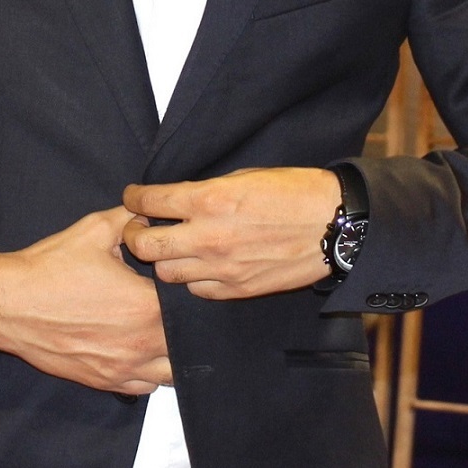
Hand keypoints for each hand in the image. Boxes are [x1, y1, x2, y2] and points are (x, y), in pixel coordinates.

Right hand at [0, 207, 170, 393]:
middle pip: (186, 340)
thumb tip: (150, 214)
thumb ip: (130, 219)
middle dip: (183, 323)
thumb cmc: (49, 269)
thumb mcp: (94, 231)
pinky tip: (139, 351)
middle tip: (169, 305)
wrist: (6, 304)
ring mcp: (124, 368)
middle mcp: (141, 343)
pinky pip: (145, 387)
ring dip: (172, 352)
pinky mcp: (105, 381)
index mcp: (146, 306)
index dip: (186, 289)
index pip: (189, 303)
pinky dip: (150, 372)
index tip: (176, 280)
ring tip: (157, 331)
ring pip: (171, 371)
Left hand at [121, 167, 339, 299]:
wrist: (334, 226)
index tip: (133, 198)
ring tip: (170, 249)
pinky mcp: (237, 290)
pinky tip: (198, 266)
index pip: (149, 202)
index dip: (134, 198)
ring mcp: (221, 268)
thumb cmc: (294, 192)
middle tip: (138, 229)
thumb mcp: (243, 177)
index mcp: (208, 201)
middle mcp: (207, 237)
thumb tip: (178, 200)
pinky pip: (197, 290)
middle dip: (134, 235)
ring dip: (163, 259)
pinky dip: (192, 279)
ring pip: (166, 273)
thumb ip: (206, 192)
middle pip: (144, 246)